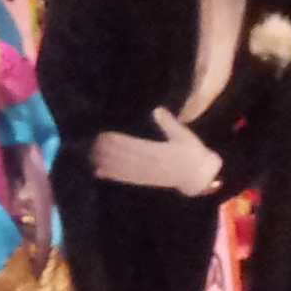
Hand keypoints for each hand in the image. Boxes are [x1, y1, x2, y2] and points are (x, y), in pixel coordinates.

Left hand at [86, 107, 223, 198]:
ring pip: (123, 168)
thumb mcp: (184, 135)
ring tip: (91, 155)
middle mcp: (151, 165)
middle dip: (108, 151)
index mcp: (160, 152)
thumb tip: (157, 109)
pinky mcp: (145, 181)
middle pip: (125, 158)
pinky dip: (112, 176)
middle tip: (92, 142)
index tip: (106, 135)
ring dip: (106, 162)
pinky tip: (99, 172)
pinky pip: (127, 178)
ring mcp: (147, 174)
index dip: (119, 142)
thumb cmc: (193, 152)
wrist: (199, 176)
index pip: (135, 147)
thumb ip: (169, 123)